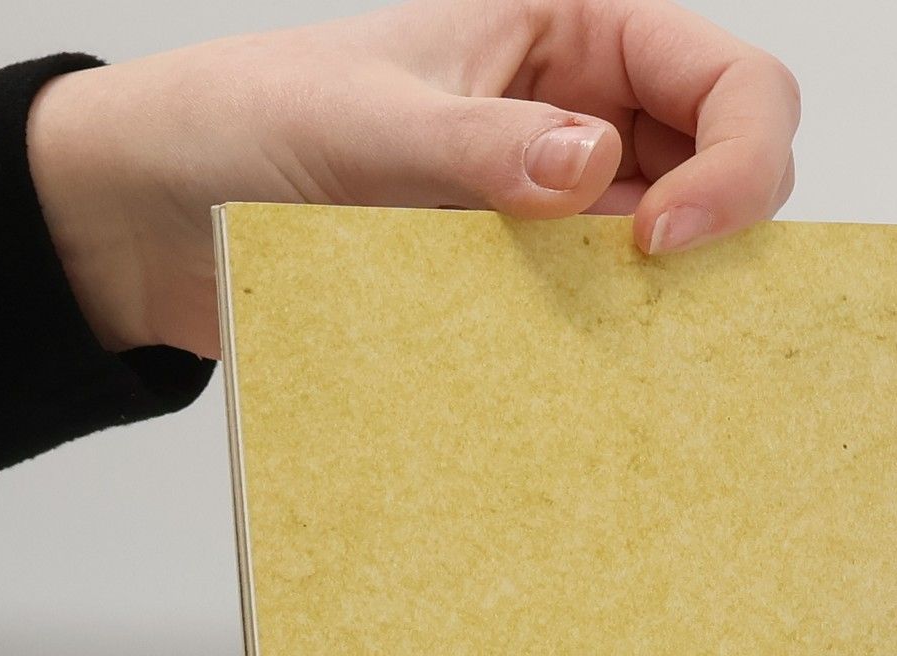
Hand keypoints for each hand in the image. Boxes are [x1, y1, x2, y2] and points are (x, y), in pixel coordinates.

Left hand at [26, 0, 799, 359]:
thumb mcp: (366, 125)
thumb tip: (589, 169)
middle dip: (719, 230)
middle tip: (657, 297)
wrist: (159, 216)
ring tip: (621, 347)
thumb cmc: (247, 122)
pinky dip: (603, 350)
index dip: (737, 157)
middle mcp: (580, 113)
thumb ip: (479, 148)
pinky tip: (586, 378)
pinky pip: (596, 320)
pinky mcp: (519, 282)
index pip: (723, 78)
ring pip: (669, 258)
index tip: (668, 237)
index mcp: (567, 29)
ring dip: (660, 305)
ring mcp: (555, 206)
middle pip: (725, 167)